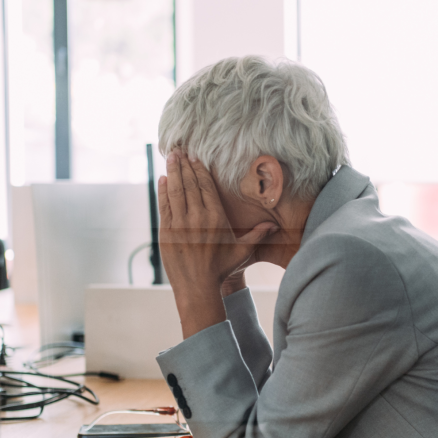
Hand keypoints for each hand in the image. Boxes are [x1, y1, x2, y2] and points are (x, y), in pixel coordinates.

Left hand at [158, 152, 275, 336]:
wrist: (198, 287)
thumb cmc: (221, 269)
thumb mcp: (242, 251)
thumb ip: (256, 235)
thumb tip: (274, 227)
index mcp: (215, 218)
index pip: (206, 187)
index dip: (200, 170)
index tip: (196, 157)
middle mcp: (197, 218)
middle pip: (190, 184)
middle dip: (184, 165)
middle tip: (179, 149)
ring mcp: (180, 224)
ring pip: (175, 191)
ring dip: (172, 172)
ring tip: (171, 157)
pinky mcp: (167, 232)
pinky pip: (165, 206)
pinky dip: (163, 191)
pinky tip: (163, 180)